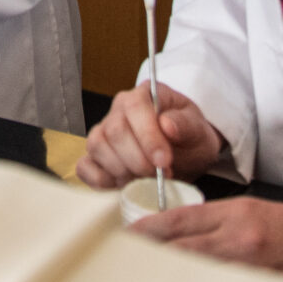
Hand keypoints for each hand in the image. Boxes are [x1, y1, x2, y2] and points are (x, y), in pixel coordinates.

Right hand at [77, 82, 223, 188]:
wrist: (185, 155)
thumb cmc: (189, 138)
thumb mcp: (198, 129)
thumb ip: (185, 124)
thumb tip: (167, 124)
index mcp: (142, 96)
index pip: (136, 108)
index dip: (148, 137)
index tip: (164, 161)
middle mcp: (118, 111)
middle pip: (115, 131)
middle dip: (138, 160)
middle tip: (158, 176)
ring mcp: (102, 133)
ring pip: (97, 147)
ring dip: (122, 171)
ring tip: (145, 180)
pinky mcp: (94, 156)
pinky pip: (85, 167)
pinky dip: (102, 181)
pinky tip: (124, 185)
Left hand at [134, 200, 282, 281]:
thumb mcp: (260, 214)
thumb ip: (222, 225)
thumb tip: (186, 241)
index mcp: (237, 213)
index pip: (179, 218)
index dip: (148, 229)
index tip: (125, 236)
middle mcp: (239, 237)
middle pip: (180, 247)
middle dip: (150, 256)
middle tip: (122, 266)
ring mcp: (252, 267)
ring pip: (196, 273)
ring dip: (171, 280)